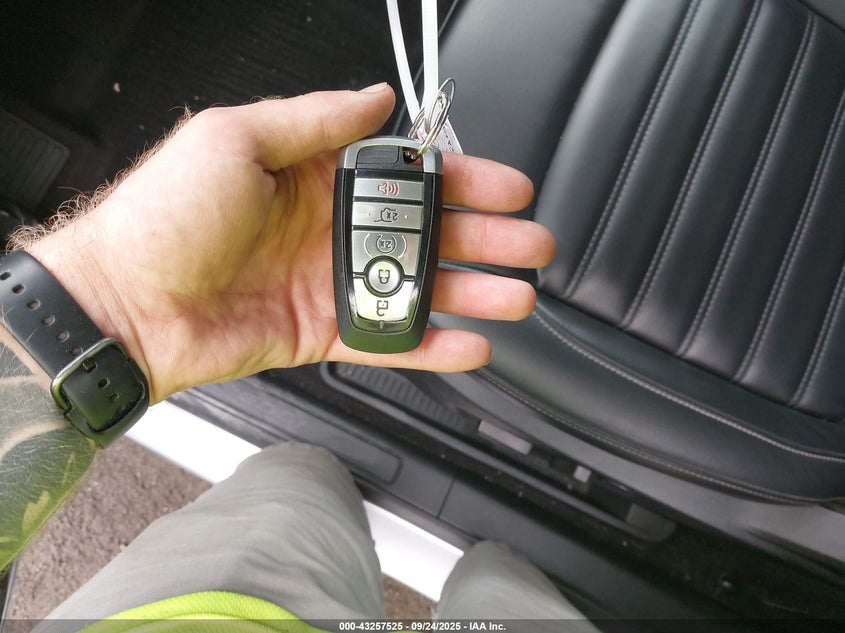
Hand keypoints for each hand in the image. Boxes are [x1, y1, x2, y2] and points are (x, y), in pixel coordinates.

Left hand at [27, 84, 553, 403]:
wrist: (124, 301)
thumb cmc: (164, 215)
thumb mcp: (235, 137)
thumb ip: (313, 119)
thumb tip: (373, 98)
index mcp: (314, 176)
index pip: (407, 175)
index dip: (461, 180)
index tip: (505, 186)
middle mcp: (329, 229)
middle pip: (426, 233)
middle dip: (484, 238)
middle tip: (530, 244)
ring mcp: (329, 283)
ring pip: (416, 288)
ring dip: (470, 293)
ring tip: (516, 297)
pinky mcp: (321, 332)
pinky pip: (388, 340)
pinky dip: (430, 345)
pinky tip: (470, 344)